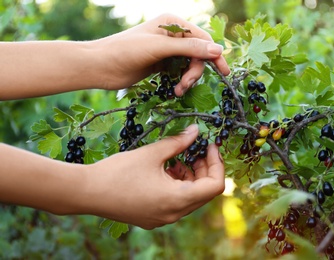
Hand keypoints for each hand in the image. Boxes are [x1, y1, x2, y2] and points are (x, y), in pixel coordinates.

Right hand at [83, 124, 224, 228]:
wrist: (86, 192)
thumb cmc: (118, 172)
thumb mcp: (152, 153)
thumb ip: (178, 142)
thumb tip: (196, 131)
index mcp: (177, 200)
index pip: (214, 186)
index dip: (217, 163)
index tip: (210, 146)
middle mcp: (173, 214)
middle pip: (203, 192)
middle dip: (204, 168)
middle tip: (196, 148)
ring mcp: (162, 218)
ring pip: (189, 197)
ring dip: (190, 176)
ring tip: (178, 158)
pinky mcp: (152, 217)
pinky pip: (175, 202)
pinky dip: (177, 185)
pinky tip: (166, 169)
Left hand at [94, 13, 229, 95]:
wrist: (100, 66)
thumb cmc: (126, 51)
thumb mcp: (159, 48)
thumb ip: (189, 49)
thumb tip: (218, 50)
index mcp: (173, 23)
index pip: (202, 39)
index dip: (214, 55)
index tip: (224, 73)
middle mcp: (173, 35)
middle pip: (198, 54)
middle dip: (195, 71)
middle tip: (186, 84)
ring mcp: (168, 50)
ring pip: (190, 65)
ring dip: (188, 79)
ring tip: (178, 90)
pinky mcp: (162, 64)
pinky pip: (181, 72)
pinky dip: (181, 81)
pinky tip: (175, 90)